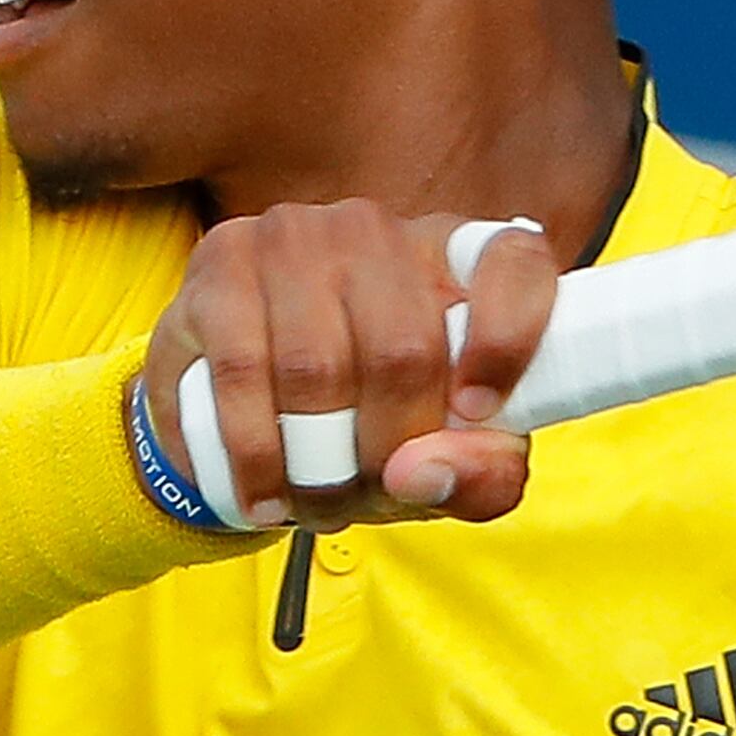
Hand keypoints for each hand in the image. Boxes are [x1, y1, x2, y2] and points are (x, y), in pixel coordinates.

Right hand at [142, 202, 557, 531]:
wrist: (240, 394)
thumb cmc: (369, 414)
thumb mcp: (446, 454)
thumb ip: (479, 474)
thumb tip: (421, 473)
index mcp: (458, 257)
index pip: (515, 262)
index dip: (509, 338)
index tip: (479, 411)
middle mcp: (379, 230)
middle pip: (406, 349)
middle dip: (389, 449)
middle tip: (372, 496)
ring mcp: (295, 237)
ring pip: (318, 369)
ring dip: (317, 466)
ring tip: (317, 505)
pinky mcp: (221, 261)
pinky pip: (243, 374)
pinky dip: (256, 456)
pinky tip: (264, 495)